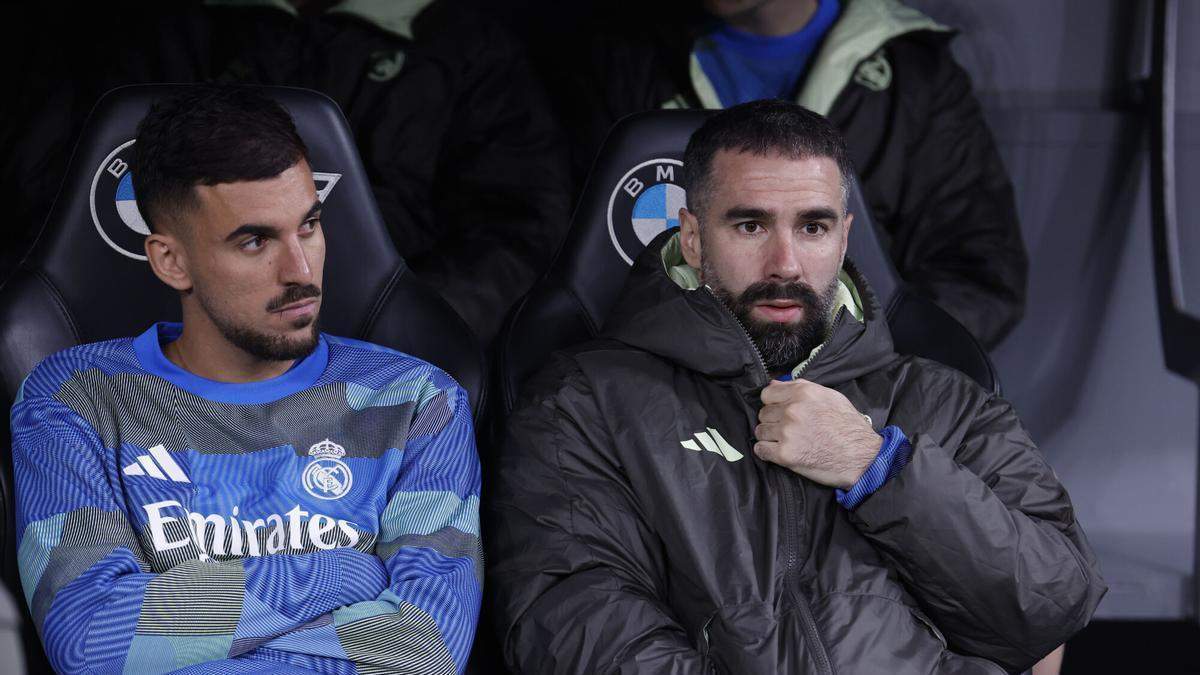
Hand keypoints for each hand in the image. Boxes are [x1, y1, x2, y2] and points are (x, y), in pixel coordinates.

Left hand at [755, 379, 880, 489]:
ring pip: (760, 431)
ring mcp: (787, 432)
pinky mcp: (785, 454)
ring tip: (786, 442)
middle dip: (772, 421)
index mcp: (803, 392)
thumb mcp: (830, 397)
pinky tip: (778, 452)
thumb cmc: (849, 427)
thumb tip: (775, 384)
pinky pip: (761, 450)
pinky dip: (767, 452)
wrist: (862, 458)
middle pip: (763, 413)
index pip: (767, 394)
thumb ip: (801, 388)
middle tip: (787, 429)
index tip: (779, 411)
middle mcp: (792, 410)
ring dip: (769, 437)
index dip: (772, 403)